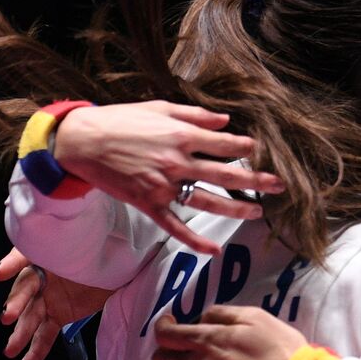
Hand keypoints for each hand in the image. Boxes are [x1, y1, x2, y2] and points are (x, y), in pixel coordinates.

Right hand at [0, 247, 111, 359]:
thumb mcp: (70, 244)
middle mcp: (39, 283)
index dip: (12, 266)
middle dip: (16, 305)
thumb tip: (16, 259)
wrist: (118, 261)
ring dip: (21, 337)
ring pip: (31, 321)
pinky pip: (44, 337)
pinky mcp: (60, 317)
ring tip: (10, 351)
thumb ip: (48, 247)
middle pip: (25, 295)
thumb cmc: (91, 248)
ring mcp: (49, 302)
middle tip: (8, 316)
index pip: (24, 263)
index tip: (0, 273)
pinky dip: (35, 354)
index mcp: (39, 262)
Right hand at [52, 101, 284, 255]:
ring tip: (257, 212)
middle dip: (256, 180)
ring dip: (235, 208)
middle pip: (226, 174)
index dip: (246, 147)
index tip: (260, 151)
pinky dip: (194, 241)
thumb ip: (195, 116)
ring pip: (207, 201)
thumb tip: (227, 121)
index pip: (225, 144)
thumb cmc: (120, 120)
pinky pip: (175, 226)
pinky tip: (214, 250)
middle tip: (279, 185)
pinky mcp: (148, 203)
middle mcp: (177, 162)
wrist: (81, 141)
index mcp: (181, 136)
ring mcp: (163, 186)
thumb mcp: (160, 108)